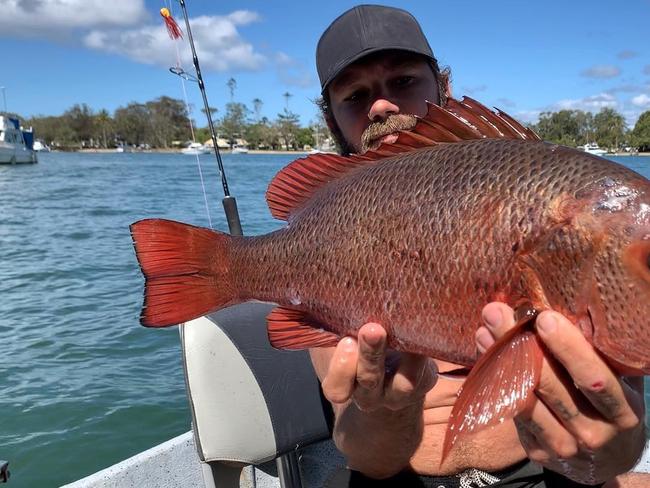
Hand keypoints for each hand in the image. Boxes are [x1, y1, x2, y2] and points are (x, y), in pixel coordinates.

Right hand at [320, 322, 436, 411]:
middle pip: (369, 381)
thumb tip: (325, 292)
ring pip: (405, 383)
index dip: (341, 369)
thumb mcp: (342, 336)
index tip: (347, 341)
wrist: (393, 362)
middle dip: (370, 355)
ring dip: (406, 358)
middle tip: (372, 329)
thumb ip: (335, 325)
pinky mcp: (425, 382)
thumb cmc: (357, 343)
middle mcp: (372, 394)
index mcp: (346, 384)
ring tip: (406, 333)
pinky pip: (426, 372)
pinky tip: (424, 328)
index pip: (337, 389)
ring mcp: (400, 393)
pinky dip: (425, 350)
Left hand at [476, 302, 645, 484]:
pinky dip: (496, 379)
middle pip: (549, 386)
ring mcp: (563, 445)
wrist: (607, 458)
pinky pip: (512, 411)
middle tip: (496, 312)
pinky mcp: (537, 450)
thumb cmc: (611, 405)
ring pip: (524, 399)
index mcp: (621, 411)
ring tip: (485, 327)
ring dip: (500, 360)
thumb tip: (572, 308)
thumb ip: (603, 356)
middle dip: (520, 345)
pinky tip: (485, 351)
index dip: (569, 349)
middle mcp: (593, 432)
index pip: (594, 379)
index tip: (544, 318)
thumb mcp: (621, 383)